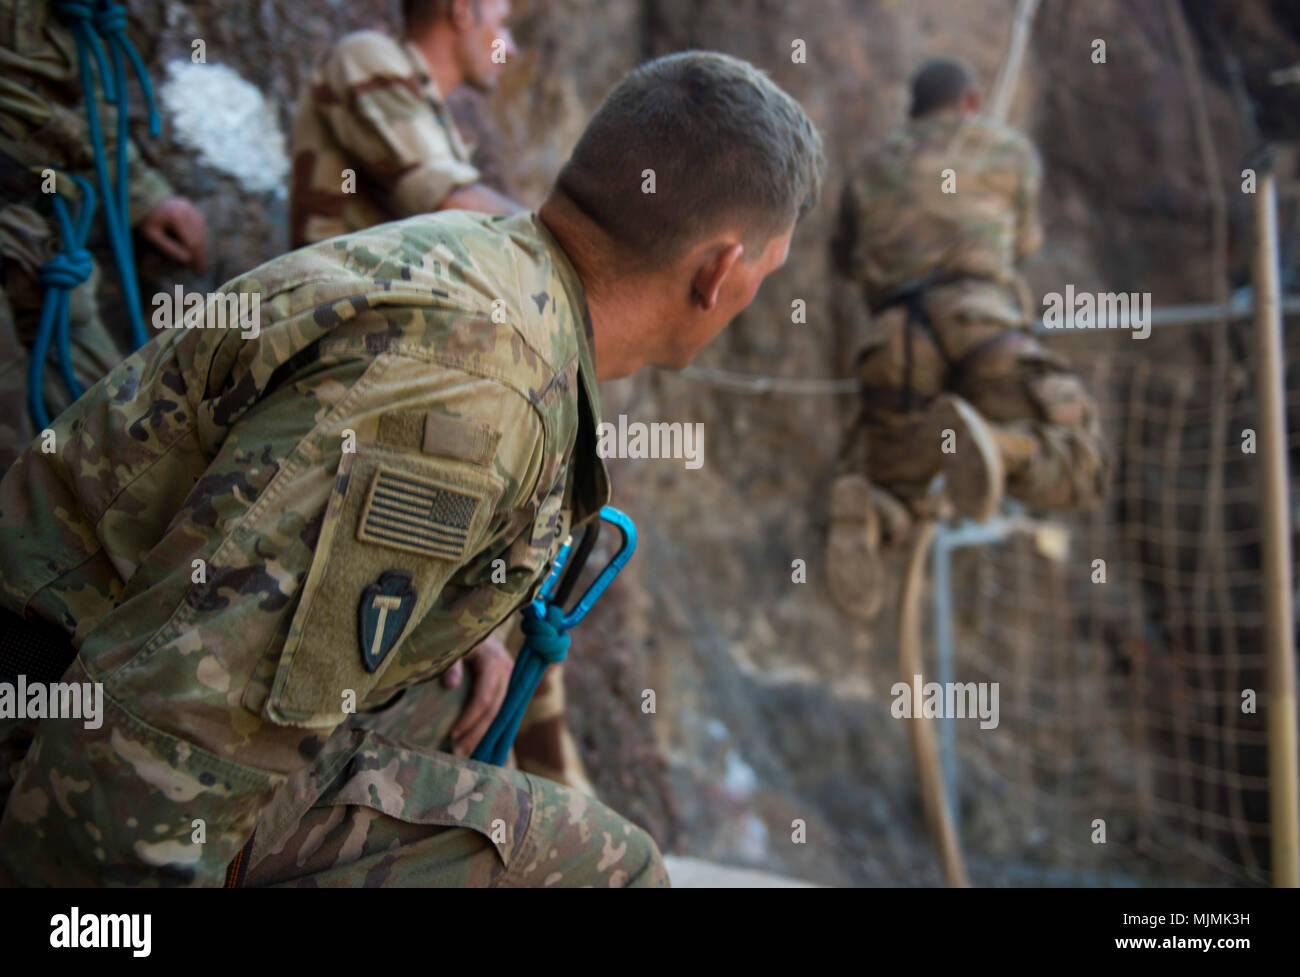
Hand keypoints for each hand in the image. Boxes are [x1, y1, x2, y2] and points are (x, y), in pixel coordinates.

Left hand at [137, 196, 208, 271]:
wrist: (144, 201)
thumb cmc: (146, 220)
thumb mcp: (152, 236)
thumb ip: (169, 248)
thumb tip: (188, 261)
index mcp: (177, 216)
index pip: (192, 242)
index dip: (196, 258)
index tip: (198, 272)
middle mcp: (188, 210)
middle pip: (199, 238)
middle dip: (201, 256)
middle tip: (201, 271)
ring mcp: (193, 209)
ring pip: (202, 234)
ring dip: (201, 249)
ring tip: (200, 263)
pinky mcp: (194, 211)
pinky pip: (201, 229)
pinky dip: (200, 240)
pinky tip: (197, 251)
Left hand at [442, 633, 512, 756]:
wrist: (473, 621)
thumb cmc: (457, 634)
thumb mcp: (451, 645)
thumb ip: (451, 663)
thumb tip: (451, 685)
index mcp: (492, 659)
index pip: (484, 697)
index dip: (470, 718)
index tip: (453, 734)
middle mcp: (506, 668)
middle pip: (494, 708)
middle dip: (477, 732)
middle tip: (458, 750)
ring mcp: (509, 675)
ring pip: (500, 710)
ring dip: (484, 732)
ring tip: (467, 750)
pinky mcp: (506, 681)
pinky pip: (501, 707)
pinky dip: (490, 724)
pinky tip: (479, 739)